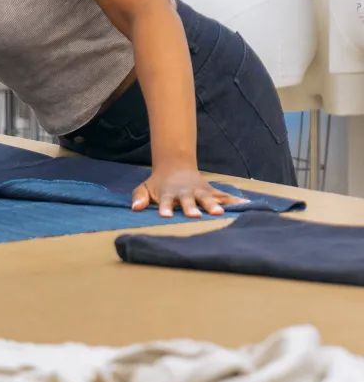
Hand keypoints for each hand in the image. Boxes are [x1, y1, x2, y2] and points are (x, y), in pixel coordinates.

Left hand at [132, 167, 247, 218]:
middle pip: (188, 200)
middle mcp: (186, 192)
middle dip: (191, 207)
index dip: (165, 208)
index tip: (164, 216)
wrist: (175, 166)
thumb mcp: (144, 188)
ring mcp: (200, 191)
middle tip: (193, 216)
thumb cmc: (158, 184)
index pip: (165, 201)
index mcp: (168, 193)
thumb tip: (135, 208)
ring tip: (220, 213)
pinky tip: (246, 205)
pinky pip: (224, 196)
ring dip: (213, 205)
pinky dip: (235, 200)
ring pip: (207, 198)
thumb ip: (139, 197)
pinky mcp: (211, 192)